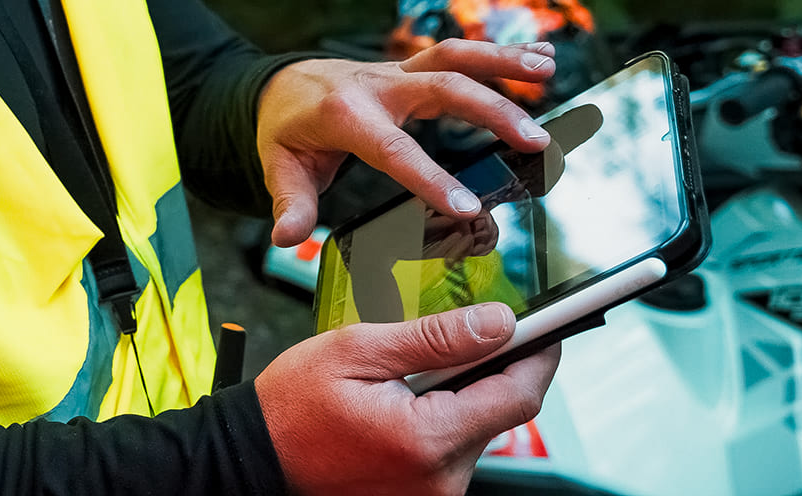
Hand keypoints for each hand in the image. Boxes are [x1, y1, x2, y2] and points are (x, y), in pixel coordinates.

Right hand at [256, 303, 559, 495]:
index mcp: (429, 439)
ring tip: (403, 380)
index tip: (547, 326)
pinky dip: (438, 420)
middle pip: (499, 413)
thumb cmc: (293, 406)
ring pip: (475, 430)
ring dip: (457, 397)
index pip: (519, 394)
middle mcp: (442, 480)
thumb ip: (435, 338)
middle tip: (450, 339)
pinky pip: (451, 451)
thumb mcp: (358, 351)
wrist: (254, 458)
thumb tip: (498, 322)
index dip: (539, 354)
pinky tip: (398, 407)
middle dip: (485, 370)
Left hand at [258, 39, 556, 246]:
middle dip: (490, 111)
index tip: (469, 207)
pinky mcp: (412, 68)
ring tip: (548, 70)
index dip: (430, 176)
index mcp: (344, 115)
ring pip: (453, 56)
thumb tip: (286, 239)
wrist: (281, 85)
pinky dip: (501, 50)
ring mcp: (397, 71)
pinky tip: (544, 53)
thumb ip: (291, 202)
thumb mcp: (280, 167)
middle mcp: (377, 85)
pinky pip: (460, 53)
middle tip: (536, 141)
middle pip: (440, 87)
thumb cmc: (286, 130)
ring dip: (502, 60)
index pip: (392, 147)